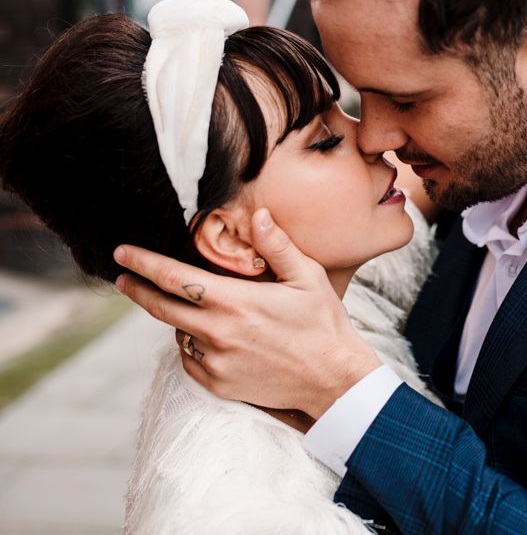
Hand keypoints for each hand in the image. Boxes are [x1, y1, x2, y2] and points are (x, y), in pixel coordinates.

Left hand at [114, 208, 381, 417]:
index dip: (144, 264)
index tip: (121, 254)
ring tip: (196, 308)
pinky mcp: (219, 384)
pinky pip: (189, 359)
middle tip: (123, 278)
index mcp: (235, 302)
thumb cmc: (322, 323)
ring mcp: (216, 362)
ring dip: (178, 317)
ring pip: (179, 333)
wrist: (333, 380)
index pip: (174, 278)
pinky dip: (192, 344)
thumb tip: (257, 215)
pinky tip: (211, 336)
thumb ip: (277, 246)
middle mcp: (218, 333)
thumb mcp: (307, 277)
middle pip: (161, 308)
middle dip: (138, 289)